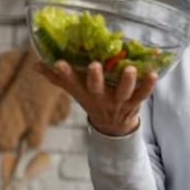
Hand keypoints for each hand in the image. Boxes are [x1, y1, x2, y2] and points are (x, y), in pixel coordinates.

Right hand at [35, 60, 157, 136]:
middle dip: (94, 78)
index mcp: (84, 93)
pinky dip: (148, 85)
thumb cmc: (93, 100)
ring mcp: (118, 102)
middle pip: (96, 89)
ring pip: (122, 93)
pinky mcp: (135, 103)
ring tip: (129, 69)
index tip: (60, 63)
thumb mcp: (75, 91)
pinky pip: (143, 95)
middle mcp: (100, 98)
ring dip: (126, 81)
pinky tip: (152, 73)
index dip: (64, 74)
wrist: (113, 126)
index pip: (71, 83)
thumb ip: (57, 77)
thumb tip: (36, 63)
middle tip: (94, 66)